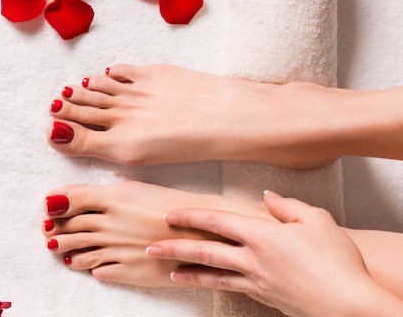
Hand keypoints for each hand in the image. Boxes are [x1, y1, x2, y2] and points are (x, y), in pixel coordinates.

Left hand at [147, 191, 402, 316]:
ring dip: (189, 272)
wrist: (350, 307)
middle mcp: (252, 259)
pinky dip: (215, 284)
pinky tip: (209, 283)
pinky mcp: (265, 298)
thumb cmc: (336, 262)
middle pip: (205, 251)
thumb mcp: (317, 220)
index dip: (190, 217)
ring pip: (214, 275)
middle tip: (152, 247)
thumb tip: (268, 196)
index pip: (215, 222)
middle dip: (175, 248)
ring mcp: (257, 281)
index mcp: (261, 235)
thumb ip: (287, 207)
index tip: (169, 215)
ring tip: (169, 272)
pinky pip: (232, 288)